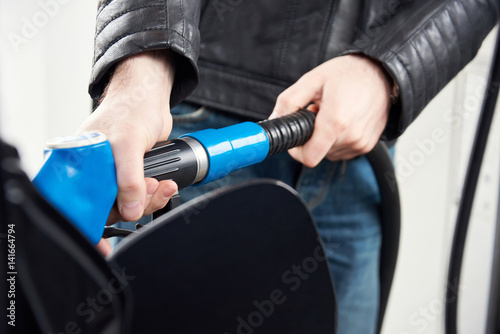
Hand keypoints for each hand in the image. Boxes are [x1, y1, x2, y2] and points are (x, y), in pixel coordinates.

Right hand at [77, 50, 177, 253]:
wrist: (150, 98)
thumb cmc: (130, 109)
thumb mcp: (127, 144)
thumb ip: (127, 179)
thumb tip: (129, 209)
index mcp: (80, 165)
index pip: (80, 204)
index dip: (90, 225)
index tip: (101, 247)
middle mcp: (94, 172)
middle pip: (108, 208)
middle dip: (134, 206)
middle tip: (151, 191)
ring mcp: (113, 174)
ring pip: (128, 204)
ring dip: (150, 199)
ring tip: (163, 184)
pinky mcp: (132, 174)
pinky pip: (142, 195)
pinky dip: (156, 193)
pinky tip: (166, 184)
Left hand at [270, 54, 391, 165]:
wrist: (383, 72)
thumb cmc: (349, 73)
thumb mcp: (312, 80)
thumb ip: (289, 102)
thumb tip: (274, 120)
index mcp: (335, 122)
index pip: (309, 157)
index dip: (296, 151)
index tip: (296, 137)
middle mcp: (351, 136)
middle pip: (318, 153)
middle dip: (312, 136)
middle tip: (318, 113)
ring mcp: (361, 143)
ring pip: (330, 153)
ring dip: (326, 138)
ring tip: (333, 113)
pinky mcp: (368, 145)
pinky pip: (344, 151)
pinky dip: (338, 139)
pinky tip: (344, 119)